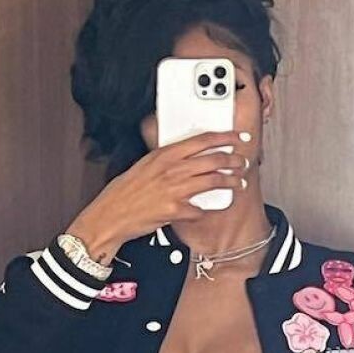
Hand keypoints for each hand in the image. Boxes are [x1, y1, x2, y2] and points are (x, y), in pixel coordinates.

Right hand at [65, 128, 252, 263]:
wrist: (111, 215)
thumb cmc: (125, 192)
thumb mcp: (145, 166)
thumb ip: (166, 159)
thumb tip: (186, 155)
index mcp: (164, 154)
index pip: (201, 140)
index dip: (224, 137)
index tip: (237, 136)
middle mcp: (171, 169)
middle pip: (213, 159)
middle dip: (234, 160)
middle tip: (242, 162)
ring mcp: (174, 189)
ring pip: (214, 180)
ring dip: (231, 182)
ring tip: (239, 182)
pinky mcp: (175, 210)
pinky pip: (199, 209)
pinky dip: (204, 210)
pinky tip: (205, 210)